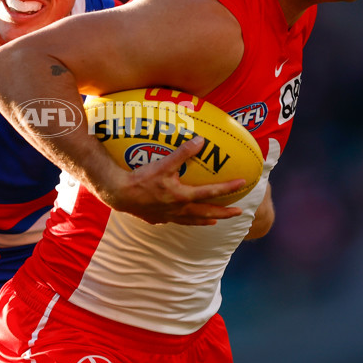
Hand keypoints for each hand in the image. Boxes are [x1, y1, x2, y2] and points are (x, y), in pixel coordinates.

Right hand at [103, 137, 244, 224]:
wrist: (120, 194)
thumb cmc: (141, 179)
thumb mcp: (164, 164)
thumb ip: (183, 153)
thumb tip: (201, 141)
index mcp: (183, 196)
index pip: (211, 192)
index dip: (228, 188)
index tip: (243, 184)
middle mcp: (179, 209)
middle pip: (207, 212)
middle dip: (224, 212)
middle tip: (239, 213)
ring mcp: (169, 216)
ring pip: (192, 221)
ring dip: (206, 219)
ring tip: (215, 220)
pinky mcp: (157, 218)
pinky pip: (176, 221)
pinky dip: (184, 221)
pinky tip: (183, 218)